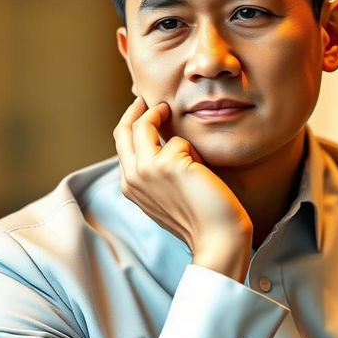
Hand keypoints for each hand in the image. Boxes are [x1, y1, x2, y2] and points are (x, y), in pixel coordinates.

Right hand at [113, 97, 252, 281]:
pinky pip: (180, 141)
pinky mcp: (169, 164)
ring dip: (160, 117)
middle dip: (137, 110)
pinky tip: (202, 172)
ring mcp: (147, 170)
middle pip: (124, 130)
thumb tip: (162, 144)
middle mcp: (132, 178)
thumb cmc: (198, 217)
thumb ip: (155, 172)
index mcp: (129, 186)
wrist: (216, 237)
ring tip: (176, 120)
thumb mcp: (165, 194)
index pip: (121, 145)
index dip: (131, 123)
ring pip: (145, 127)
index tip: (143, 110)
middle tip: (152, 100)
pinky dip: (192, 150)